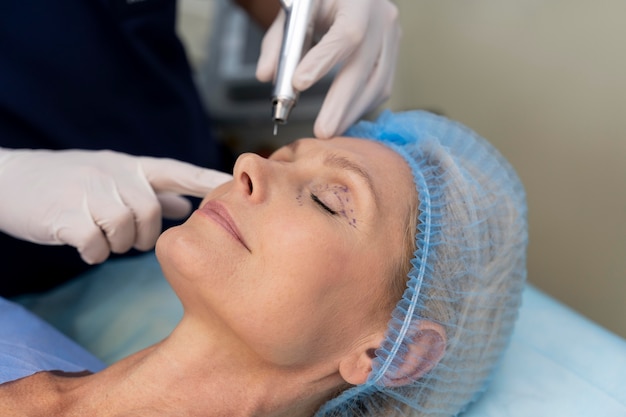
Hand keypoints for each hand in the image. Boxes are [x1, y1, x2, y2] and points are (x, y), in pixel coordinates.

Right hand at [0, 148, 231, 263]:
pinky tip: (84, 246)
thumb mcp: (112, 178)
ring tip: (101, 236)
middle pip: (152, 213)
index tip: (235, 187)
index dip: (207, 181)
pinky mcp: (68, 215)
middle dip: (144, 235)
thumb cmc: (68, 183)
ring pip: (127, 230)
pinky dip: (95, 253)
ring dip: (118, 244)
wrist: (10, 181)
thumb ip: (151, 190)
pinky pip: (98, 245)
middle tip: (126, 237)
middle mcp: (115, 174)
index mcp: (130, 166)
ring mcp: (90, 192)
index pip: (177, 171)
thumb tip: (187, 202)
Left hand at [256, 0, 400, 137]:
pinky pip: (381, 87)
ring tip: (330, 131)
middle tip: (322, 131)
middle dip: (340, 104)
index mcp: (358, 1)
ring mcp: (392, 37)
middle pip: (364, 67)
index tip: (299, 84)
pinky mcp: (394, 54)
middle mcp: (381, 18)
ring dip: (351, 113)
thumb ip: (278, 42)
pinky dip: (360, 107)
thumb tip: (266, 75)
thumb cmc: (320, 1)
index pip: (345, 34)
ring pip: (378, 84)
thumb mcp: (296, 10)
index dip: (323, 61)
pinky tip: (342, 118)